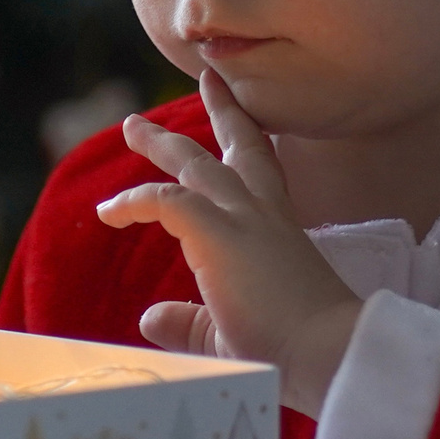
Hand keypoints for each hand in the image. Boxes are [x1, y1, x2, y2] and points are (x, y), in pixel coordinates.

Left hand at [94, 70, 361, 416]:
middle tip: (208, 81)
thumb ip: (191, 324)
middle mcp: (266, 217)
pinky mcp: (221, 235)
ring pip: (197, 165)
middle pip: (240, 150)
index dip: (247, 148)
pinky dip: (135, 202)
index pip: (264, 179)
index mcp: (280, 235)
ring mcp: (245, 221)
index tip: (237, 131)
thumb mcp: (233, 334)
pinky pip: (167, 201)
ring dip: (162, 144)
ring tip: (134, 126)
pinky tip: (109, 211)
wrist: (330, 357)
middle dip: (220, 114)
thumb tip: (151, 318)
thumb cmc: (296, 354)